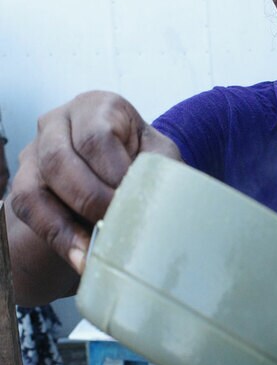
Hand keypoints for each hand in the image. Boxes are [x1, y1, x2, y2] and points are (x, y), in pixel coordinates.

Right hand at [9, 91, 179, 274]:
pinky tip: (80, 257)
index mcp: (99, 107)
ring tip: (97, 250)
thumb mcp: (159, 158)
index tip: (134, 200)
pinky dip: (55, 236)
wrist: (115, 179)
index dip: (115, 174)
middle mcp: (59, 121)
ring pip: (35, 186)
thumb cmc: (141, 162)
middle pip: (60, 159)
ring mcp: (35, 151)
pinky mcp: (23, 182)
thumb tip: (164, 205)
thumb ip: (162, 170)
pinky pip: (28, 210)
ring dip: (68, 224)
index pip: (97, 136)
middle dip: (90, 200)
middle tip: (118, 225)